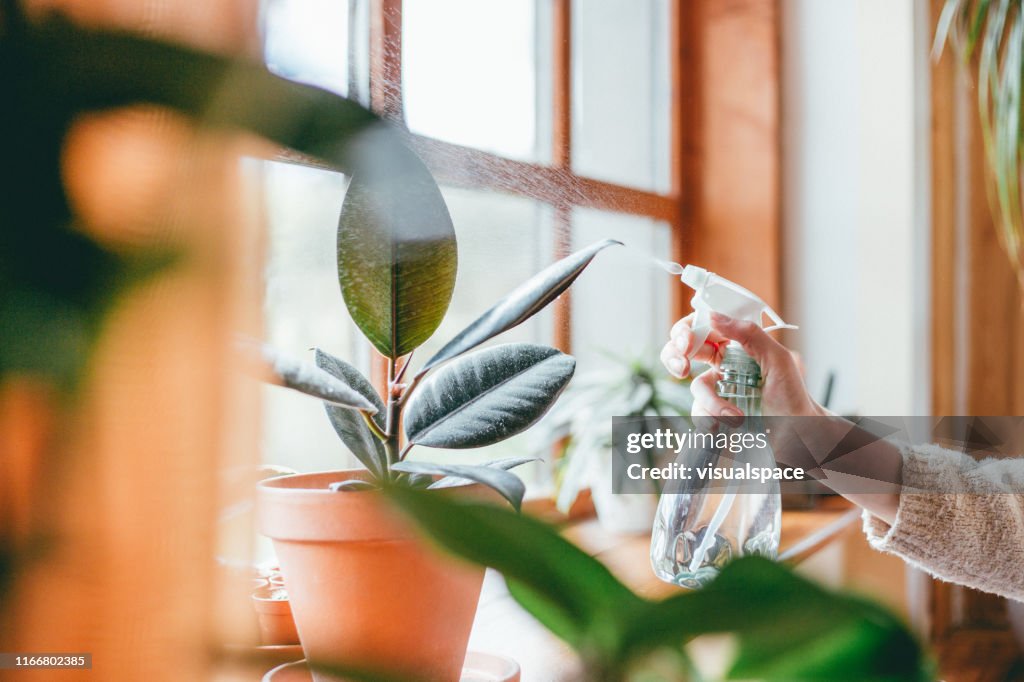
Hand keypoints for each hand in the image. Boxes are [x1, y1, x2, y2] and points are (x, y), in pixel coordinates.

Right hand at [660, 312, 821, 417]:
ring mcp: (716, 389)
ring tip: (735, 415)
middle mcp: (721, 364)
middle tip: (682, 368)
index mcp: (735, 345)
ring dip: (711, 402)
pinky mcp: (714, 413)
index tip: (686, 341)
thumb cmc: (793, 395)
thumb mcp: (778, 359)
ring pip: (695, 387)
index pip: (702, 327)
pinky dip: (712, 419)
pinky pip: (699, 412)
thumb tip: (714, 317)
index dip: (687, 330)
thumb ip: (749, 334)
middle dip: (675, 357)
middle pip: (682, 351)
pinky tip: (732, 423)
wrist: (798, 433)